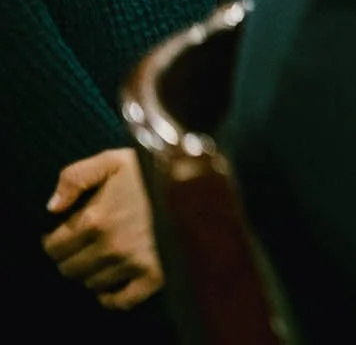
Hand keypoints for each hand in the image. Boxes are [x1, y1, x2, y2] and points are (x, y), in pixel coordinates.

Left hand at [43, 149, 162, 310]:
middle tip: (83, 246)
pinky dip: (112, 298)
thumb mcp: (112, 160)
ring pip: (92, 283)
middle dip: (71, 258)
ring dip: (92, 273)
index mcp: (95, 219)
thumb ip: (74, 177)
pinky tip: (112, 284)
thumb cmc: (152, 168)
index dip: (54, 241)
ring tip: (102, 257)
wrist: (199, 179)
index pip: (54, 247)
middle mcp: (110, 246)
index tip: (62, 235)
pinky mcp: (155, 275)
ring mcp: (133, 263)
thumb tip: (51, 208)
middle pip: (70, 269)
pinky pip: (122, 301)